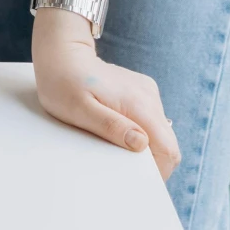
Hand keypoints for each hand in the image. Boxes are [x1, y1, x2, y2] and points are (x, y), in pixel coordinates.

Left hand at [31, 14, 180, 178]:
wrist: (61, 53)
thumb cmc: (64, 83)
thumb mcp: (80, 110)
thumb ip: (111, 127)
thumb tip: (141, 144)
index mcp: (138, 104)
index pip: (168, 149)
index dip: (157, 171)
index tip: (134, 176)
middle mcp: (149, 97)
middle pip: (167, 144)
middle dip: (150, 161)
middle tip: (118, 161)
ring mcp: (147, 92)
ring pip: (159, 133)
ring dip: (144, 146)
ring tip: (112, 141)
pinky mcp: (142, 91)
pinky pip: (150, 121)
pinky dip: (139, 131)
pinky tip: (115, 126)